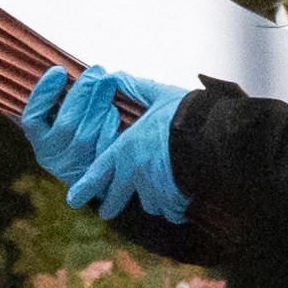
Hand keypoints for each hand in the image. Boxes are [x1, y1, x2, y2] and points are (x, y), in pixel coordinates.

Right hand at [20, 66, 137, 189]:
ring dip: (99, 104)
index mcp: (39, 140)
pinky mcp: (99, 170)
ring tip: (109, 81)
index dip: (44, 93)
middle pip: (65, 123)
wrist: (99, 175)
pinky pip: (104, 146)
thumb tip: (58, 70)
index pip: (33, 118)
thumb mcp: (60, 121)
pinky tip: (115, 107)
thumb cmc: (78, 134)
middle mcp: (53, 155)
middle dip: (82, 92)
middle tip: (97, 69)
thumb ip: (56, 101)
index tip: (58, 70)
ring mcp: (76, 165)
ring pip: (85, 134)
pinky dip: (110, 124)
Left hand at [67, 78, 191, 221]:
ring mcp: (155, 188)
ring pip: (151, 203)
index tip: (73, 199)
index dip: (85, 187)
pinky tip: (184, 198)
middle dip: (112, 204)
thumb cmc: (186, 113)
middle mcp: (136, 172)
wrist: (213, 134)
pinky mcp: (175, 199)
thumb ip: (138, 88)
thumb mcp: (160, 96)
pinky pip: (173, 210)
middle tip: (106, 212)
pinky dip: (177, 206)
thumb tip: (116, 74)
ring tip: (163, 191)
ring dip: (155, 199)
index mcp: (127, 149)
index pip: (98, 172)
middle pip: (118, 197)